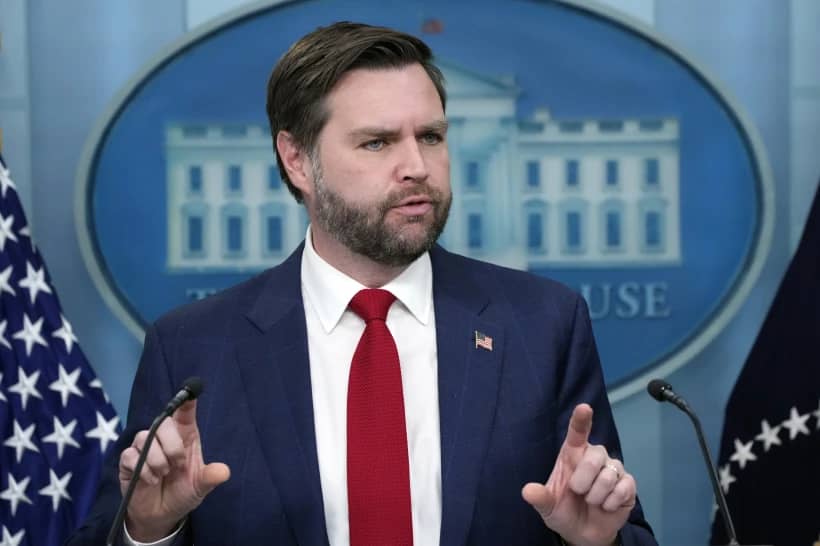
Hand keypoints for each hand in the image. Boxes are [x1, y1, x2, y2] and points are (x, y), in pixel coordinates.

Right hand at [118, 400, 230, 541]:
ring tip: (163, 475)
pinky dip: (143, 470)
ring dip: (157, 460)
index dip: (186, 400)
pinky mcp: (128, 461)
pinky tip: (151, 481)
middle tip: (177, 465)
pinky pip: (130, 455)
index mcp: (184, 436)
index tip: (191, 390)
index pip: (184, 412)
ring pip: (145, 437)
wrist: (161, 515)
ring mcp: (144, 448)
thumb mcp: (200, 487)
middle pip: (162, 422)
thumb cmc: (183, 492)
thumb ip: (210, 478)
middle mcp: (164, 437)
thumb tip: (224, 471)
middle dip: (172, 445)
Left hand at [521, 404, 635, 545]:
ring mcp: (612, 469)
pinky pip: (624, 488)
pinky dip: (612, 502)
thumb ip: (540, 497)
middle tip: (578, 492)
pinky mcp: (628, 484)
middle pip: (595, 455)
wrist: (583, 533)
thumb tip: (527, 491)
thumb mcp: (547, 506)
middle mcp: (594, 457)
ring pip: (609, 475)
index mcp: (572, 454)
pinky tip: (606, 506)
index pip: (577, 432)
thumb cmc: (564, 510)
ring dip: (597, 495)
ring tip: (591, 502)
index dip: (581, 419)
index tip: (584, 408)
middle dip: (584, 479)